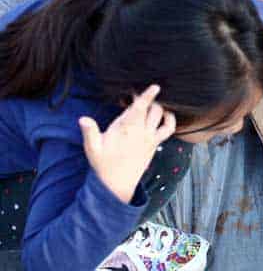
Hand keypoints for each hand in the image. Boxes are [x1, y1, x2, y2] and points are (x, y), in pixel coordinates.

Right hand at [79, 85, 175, 204]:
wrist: (117, 183)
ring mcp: (150, 138)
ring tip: (150, 104)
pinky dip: (170, 120)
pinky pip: (168, 130)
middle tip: (137, 98)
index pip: (139, 108)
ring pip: (161, 116)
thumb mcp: (92, 148)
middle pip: (152, 109)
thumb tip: (83, 119)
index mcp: (126, 128)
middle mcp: (141, 131)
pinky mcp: (155, 144)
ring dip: (159, 107)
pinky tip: (166, 115)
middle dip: (148, 100)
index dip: (147, 96)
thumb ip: (90, 132)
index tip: (155, 86)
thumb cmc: (103, 164)